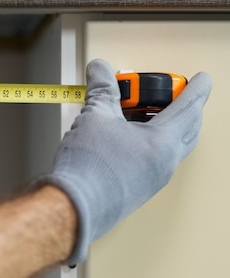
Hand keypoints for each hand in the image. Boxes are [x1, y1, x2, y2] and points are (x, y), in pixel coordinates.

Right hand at [43, 59, 211, 265]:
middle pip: (186, 128)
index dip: (197, 88)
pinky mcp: (137, 188)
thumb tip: (100, 70)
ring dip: (159, 124)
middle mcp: (164, 163)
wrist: (73, 207)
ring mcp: (152, 179)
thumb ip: (102, 90)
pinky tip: (120, 136)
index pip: (189, 108)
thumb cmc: (89, 168)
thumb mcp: (95, 116)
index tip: (203, 78)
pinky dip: (144, 142)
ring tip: (133, 112)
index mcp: (163, 142)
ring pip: (168, 145)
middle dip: (180, 107)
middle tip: (162, 92)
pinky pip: (151, 159)